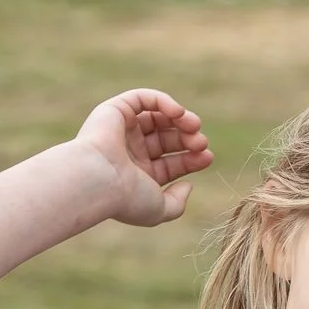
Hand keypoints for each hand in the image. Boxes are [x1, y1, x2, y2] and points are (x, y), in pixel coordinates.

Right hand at [73, 89, 213, 225]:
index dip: (192, 159)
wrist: (99, 179)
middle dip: (188, 139)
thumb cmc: (127, 198)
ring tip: (194, 126)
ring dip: (180, 119)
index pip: (171, 164)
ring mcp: (121, 131)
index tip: (208, 157)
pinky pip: (143, 99)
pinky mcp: (114, 110)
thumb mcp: (159, 210)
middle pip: (167, 140)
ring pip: (157, 117)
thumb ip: (177, 203)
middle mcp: (129, 152)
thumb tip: (189, 186)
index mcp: (138, 176)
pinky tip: (178, 113)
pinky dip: (163, 101)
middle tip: (201, 142)